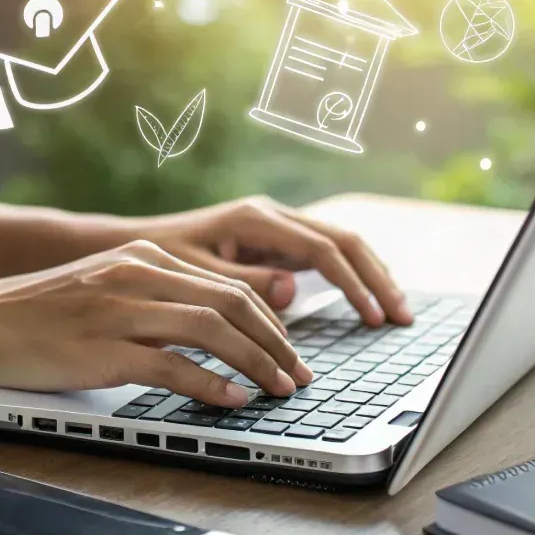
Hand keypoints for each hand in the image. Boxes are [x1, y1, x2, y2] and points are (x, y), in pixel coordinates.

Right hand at [0, 240, 311, 406]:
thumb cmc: (38, 314)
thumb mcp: (104, 289)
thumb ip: (156, 298)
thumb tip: (211, 327)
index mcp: (144, 259)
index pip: (228, 285)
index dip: (269, 320)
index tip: (289, 350)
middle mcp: (138, 275)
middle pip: (232, 303)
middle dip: (277, 343)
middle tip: (300, 375)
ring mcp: (120, 311)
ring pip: (213, 331)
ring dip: (257, 363)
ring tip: (280, 389)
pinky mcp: (101, 348)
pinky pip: (172, 366)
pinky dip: (211, 385)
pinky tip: (232, 400)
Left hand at [131, 196, 411, 325]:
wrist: (132, 248)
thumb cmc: (158, 264)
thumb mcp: (196, 278)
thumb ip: (244, 284)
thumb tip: (291, 291)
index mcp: (256, 220)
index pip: (323, 250)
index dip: (353, 285)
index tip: (374, 317)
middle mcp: (273, 217)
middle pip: (344, 241)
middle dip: (377, 278)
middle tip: (402, 317)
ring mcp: (276, 228)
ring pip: (340, 245)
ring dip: (370, 276)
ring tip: (394, 312)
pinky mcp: (275, 243)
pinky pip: (324, 256)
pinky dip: (349, 278)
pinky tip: (365, 302)